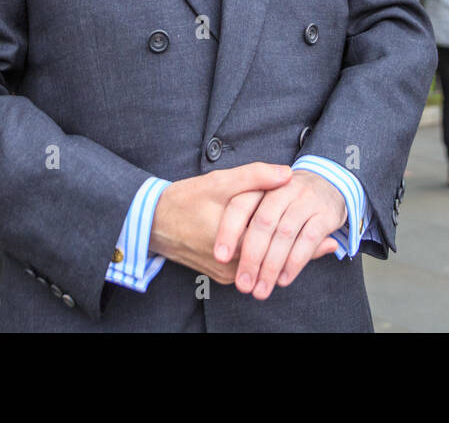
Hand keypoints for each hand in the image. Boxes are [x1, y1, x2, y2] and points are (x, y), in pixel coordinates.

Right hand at [149, 162, 293, 283]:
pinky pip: (248, 262)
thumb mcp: (219, 182)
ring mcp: (228, 274)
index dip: (289, 216)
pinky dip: (256, 247)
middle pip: (272, 248)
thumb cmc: (184, 200)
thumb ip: (255, 176)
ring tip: (278, 217)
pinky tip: (258, 229)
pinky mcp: (222, 275)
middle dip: (282, 229)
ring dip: (270, 239)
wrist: (152, 223)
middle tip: (292, 208)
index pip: (279, 235)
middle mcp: (235, 267)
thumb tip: (288, 173)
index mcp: (238, 244)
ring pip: (261, 257)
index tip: (296, 200)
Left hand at [217, 169, 345, 300]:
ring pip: (285, 233)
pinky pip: (308, 239)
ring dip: (271, 265)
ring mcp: (306, 200)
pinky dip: (295, 262)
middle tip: (243, 285)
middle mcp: (284, 189)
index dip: (229, 231)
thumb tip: (221, 257)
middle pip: (263, 222)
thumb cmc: (286, 200)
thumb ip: (246, 223)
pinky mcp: (326, 214)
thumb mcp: (264, 202)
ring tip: (261, 290)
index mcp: (262, 185)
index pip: (241, 205)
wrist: (328, 182)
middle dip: (251, 257)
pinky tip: (283, 279)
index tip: (220, 258)